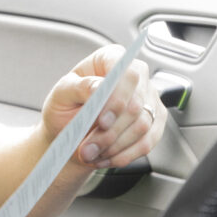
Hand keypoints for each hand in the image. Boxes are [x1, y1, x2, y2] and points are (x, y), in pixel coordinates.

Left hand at [40, 44, 164, 169]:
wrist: (70, 132)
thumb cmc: (65, 107)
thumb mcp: (61, 95)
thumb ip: (79, 88)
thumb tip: (99, 87)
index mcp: (111, 58)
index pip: (126, 73)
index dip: (117, 99)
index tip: (102, 122)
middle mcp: (135, 75)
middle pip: (136, 103)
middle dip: (111, 132)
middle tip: (87, 148)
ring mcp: (148, 98)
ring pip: (142, 126)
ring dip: (114, 146)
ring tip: (90, 154)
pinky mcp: (155, 121)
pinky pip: (147, 142)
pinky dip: (124, 155)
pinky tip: (105, 158)